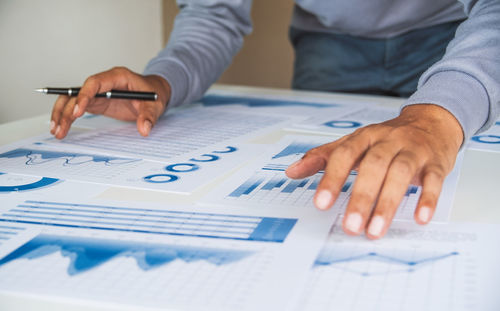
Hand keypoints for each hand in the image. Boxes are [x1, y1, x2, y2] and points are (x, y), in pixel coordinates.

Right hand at [50, 67, 170, 138]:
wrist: (155, 93)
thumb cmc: (154, 94)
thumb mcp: (155, 105)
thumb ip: (149, 116)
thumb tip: (144, 130)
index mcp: (117, 77)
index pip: (94, 83)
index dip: (84, 96)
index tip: (77, 112)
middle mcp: (104, 83)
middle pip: (78, 92)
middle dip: (67, 109)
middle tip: (60, 127)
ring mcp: (98, 92)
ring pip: (73, 99)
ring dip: (62, 113)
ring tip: (55, 131)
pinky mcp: (97, 102)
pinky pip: (77, 107)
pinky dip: (68, 117)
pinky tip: (61, 128)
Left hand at [285, 104, 462, 238]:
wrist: (430, 123)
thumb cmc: (386, 139)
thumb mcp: (353, 143)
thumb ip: (323, 157)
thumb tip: (291, 171)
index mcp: (364, 137)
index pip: (344, 155)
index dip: (332, 179)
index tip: (321, 204)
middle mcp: (388, 141)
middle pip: (373, 166)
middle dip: (361, 197)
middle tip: (350, 226)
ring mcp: (413, 151)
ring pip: (400, 174)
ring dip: (388, 203)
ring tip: (375, 230)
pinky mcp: (435, 163)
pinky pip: (433, 180)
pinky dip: (427, 198)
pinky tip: (420, 218)